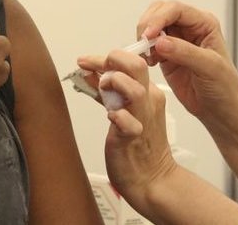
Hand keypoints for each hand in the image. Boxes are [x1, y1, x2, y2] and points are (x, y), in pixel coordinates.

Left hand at [95, 50, 176, 215]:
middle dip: (112, 59)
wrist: (152, 179)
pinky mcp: (134, 138)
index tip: (85, 60)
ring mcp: (143, 119)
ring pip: (135, 90)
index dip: (106, 57)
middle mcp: (148, 102)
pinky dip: (118, 116)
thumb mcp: (123, 110)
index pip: (131, 62)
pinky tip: (109, 116)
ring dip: (115, 83)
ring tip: (101, 87)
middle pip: (137, 66)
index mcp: (148, 93)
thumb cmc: (137, 147)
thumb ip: (108, 92)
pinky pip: (129, 124)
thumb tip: (90, 73)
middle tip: (94, 67)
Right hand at [137, 1, 237, 124]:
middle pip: (160, 11)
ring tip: (147, 55)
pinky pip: (149, 45)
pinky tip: (149, 62)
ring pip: (152, 26)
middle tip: (142, 43)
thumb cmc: (224, 87)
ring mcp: (176, 40)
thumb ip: (185, 52)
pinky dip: (143, 51)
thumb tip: (160, 42)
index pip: (176, 9)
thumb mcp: (210, 68)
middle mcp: (189, 27)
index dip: (159, 18)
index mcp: (204, 23)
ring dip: (144, 37)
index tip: (148, 35)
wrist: (220, 110)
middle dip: (148, 24)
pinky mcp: (166, 55)